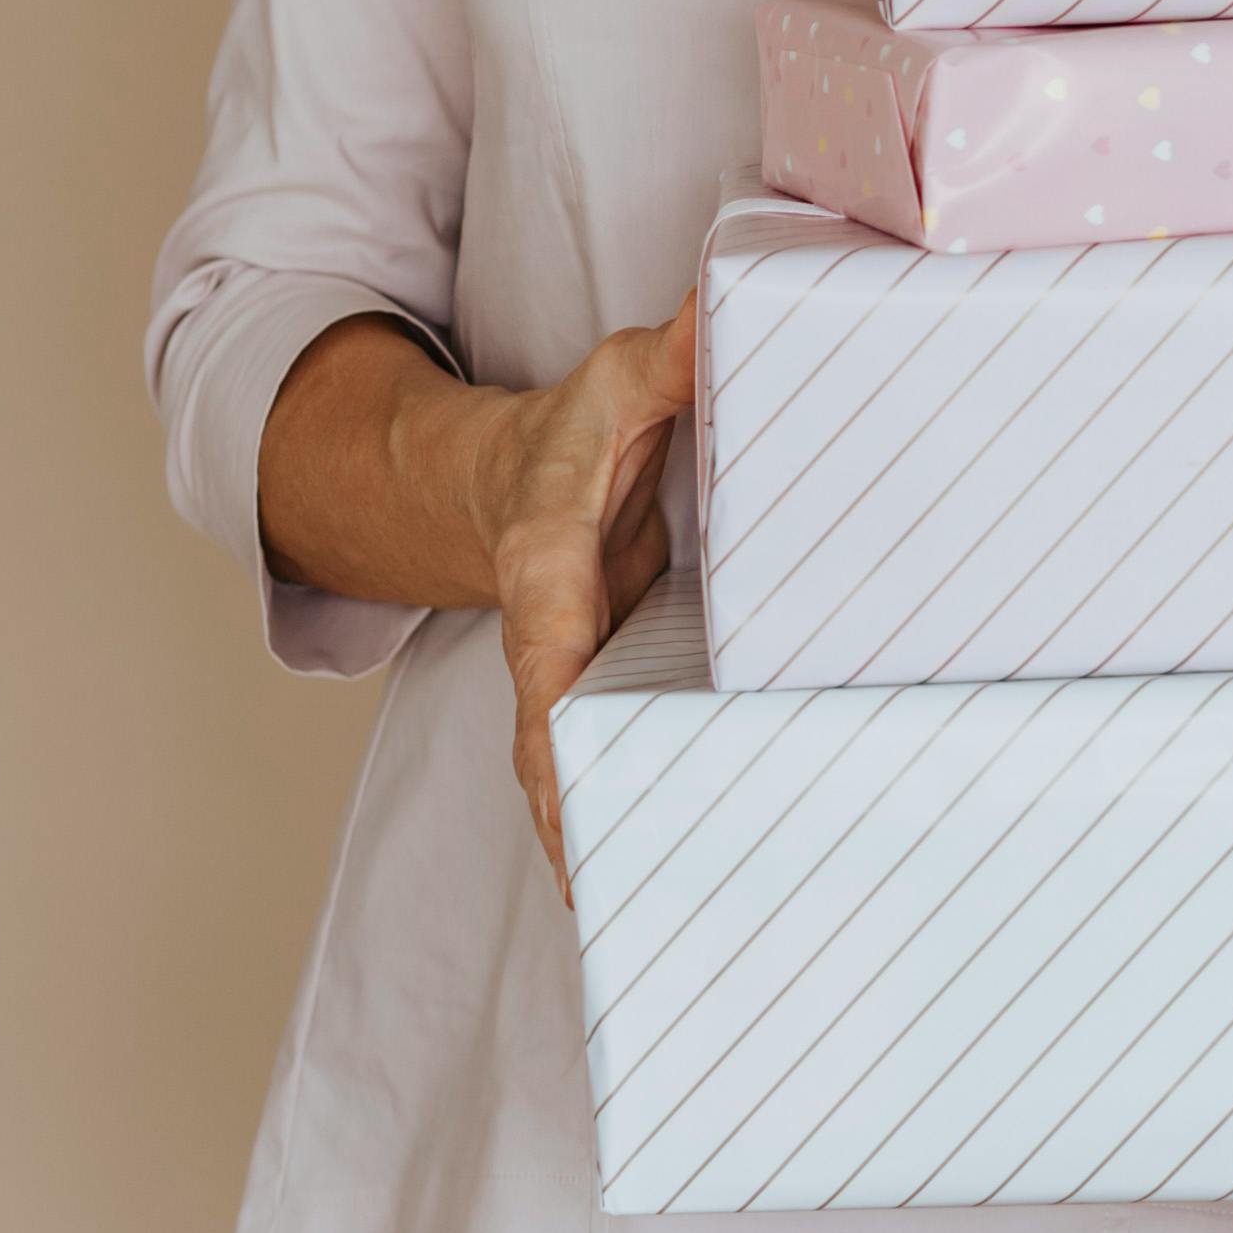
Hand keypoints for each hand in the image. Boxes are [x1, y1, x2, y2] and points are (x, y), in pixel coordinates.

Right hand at [478, 301, 697, 894]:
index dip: (555, 728)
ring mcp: (578, 678)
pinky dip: (632, 816)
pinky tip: (675, 878)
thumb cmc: (577, 428)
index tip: (567, 802)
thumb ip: (671, 354)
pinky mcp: (609, 694)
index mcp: (547, 564)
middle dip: (574, 826)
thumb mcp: (620, 375)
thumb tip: (722, 306)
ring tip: (645, 926)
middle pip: (552, 748)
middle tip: (611, 903)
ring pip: (579, 771)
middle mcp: (553, 638)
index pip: (546, 651)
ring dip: (603, 841)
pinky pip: (613, 761)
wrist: (510, 478)